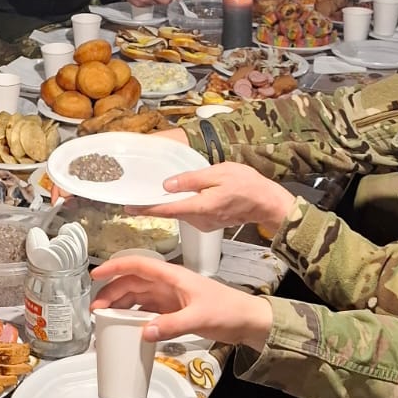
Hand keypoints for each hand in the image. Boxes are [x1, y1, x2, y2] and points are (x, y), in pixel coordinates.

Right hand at [90, 255, 273, 347]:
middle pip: (133, 282)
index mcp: (173, 276)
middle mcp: (168, 283)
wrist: (247, 320)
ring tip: (106, 317)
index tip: (97, 275)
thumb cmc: (229, 310)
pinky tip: (126, 325)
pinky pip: (147, 309)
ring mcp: (170, 297)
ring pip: (138, 296)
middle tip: (97, 308)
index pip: (138, 265)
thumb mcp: (199, 318)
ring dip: (121, 304)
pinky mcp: (173, 310)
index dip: (116, 268)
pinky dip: (134, 315)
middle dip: (112, 292)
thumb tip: (144, 332)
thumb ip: (171, 325)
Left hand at [140, 163, 296, 232]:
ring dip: (171, 204)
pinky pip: (191, 213)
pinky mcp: (210, 223)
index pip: (167, 209)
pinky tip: (186, 195)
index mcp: (200, 206)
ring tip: (161, 192)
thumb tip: (168, 184)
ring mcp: (205, 224)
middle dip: (155, 204)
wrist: (268, 203)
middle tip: (139, 195)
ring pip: (181, 212)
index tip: (129, 208)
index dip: (146, 208)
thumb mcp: (219, 173)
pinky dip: (184, 205)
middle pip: (171, 211)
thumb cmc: (248, 186)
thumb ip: (192, 179)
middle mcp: (200, 219)